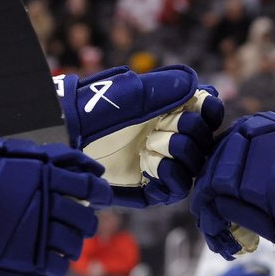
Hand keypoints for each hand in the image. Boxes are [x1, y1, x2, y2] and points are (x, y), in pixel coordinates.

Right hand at [0, 131, 110, 275]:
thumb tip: (64, 158)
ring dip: (70, 245)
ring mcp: (39, 234)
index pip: (89, 184)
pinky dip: (52, 267)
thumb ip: (33, 156)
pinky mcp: (26, 260)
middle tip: (76, 222)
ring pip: (73, 245)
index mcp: (45, 174)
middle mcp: (48, 203)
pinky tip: (44, 263)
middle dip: (84, 221)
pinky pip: (55, 269)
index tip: (98, 194)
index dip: (98, 191)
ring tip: (58, 245)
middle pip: (85, 218)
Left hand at [57, 65, 223, 207]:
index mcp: (169, 111)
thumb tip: (197, 85)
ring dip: (183, 152)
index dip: (210, 109)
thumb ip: (164, 88)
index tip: (203, 103)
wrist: (65, 136)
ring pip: (195, 165)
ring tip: (154, 144)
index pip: (207, 112)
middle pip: (205, 139)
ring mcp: (159, 164)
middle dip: (193, 130)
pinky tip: (156, 164)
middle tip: (172, 123)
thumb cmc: (93, 109)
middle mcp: (168, 138)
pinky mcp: (148, 190)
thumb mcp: (129, 92)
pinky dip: (173, 177)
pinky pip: (176, 190)